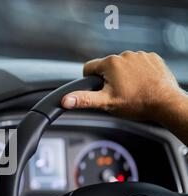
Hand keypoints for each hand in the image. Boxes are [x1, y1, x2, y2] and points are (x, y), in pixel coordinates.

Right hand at [61, 51, 185, 121]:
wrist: (165, 103)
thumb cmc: (137, 103)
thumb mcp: (106, 103)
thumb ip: (83, 100)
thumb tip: (65, 100)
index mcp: (110, 64)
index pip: (88, 68)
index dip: (90, 81)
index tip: (98, 89)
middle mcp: (124, 55)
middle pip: (106, 68)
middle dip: (108, 80)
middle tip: (118, 94)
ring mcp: (140, 56)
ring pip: (123, 66)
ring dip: (124, 76)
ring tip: (132, 91)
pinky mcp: (152, 59)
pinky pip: (139, 64)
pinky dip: (138, 73)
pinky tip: (142, 85)